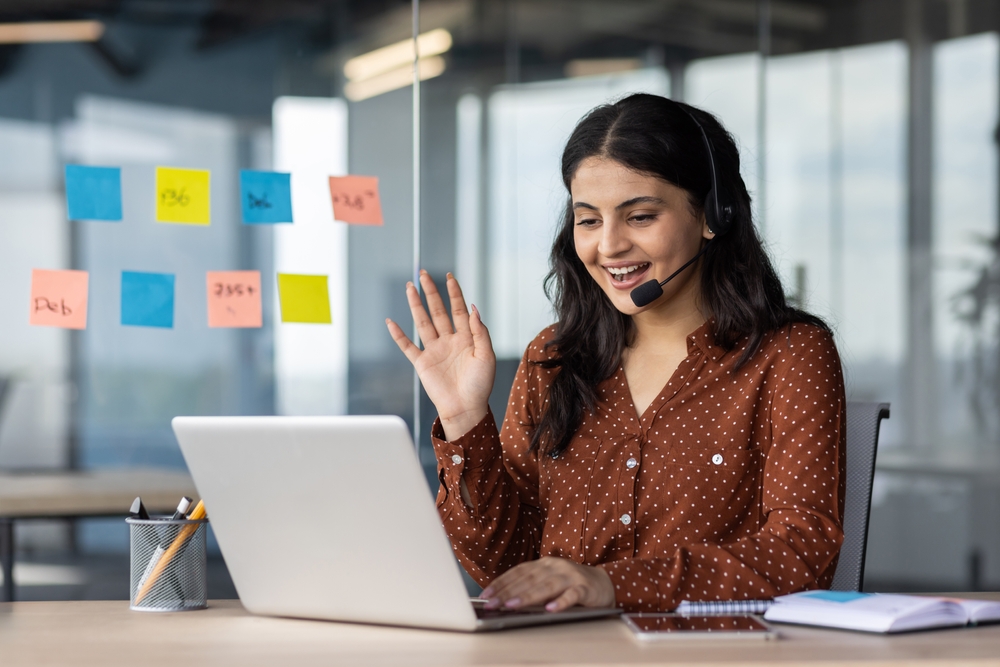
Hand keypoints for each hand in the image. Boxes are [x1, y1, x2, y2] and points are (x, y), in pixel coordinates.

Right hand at [386, 271, 495, 440]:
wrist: (466, 409)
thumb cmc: (480, 385)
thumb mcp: (487, 356)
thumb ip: (480, 332)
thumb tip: (473, 308)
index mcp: (466, 338)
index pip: (459, 309)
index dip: (454, 293)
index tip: (449, 276)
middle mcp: (449, 340)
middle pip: (438, 310)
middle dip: (431, 292)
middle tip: (424, 273)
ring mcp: (434, 350)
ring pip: (422, 322)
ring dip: (415, 305)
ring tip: (409, 287)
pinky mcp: (422, 363)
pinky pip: (407, 346)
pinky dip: (398, 335)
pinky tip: (391, 322)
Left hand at [480, 557, 615, 611]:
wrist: (605, 583)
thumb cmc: (572, 584)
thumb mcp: (550, 582)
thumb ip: (532, 587)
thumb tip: (505, 600)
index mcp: (544, 563)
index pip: (518, 571)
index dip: (501, 582)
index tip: (486, 594)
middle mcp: (556, 566)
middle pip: (529, 579)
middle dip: (508, 591)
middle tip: (492, 603)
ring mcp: (571, 576)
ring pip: (547, 586)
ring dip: (528, 596)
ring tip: (512, 605)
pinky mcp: (585, 588)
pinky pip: (572, 595)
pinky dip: (561, 602)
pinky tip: (550, 609)